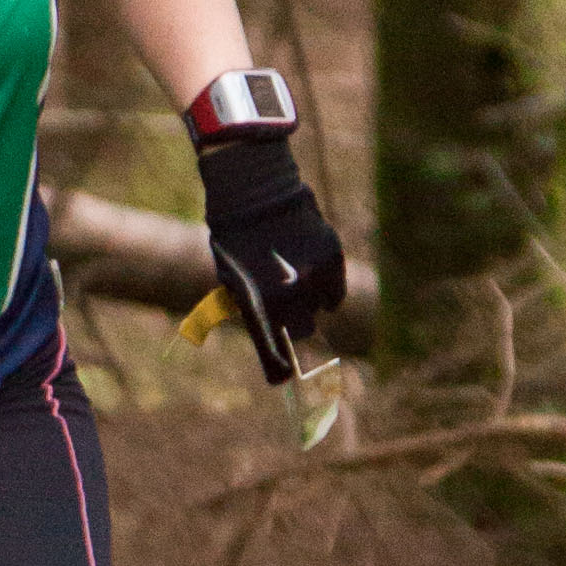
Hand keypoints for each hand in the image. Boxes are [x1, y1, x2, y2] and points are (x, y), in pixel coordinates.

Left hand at [198, 135, 346, 384]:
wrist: (252, 188)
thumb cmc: (234, 234)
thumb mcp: (231, 276)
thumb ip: (251, 309)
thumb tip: (271, 335)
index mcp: (258, 305)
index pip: (274, 354)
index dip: (279, 369)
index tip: (284, 378)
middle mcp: (287, 297)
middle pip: (301, 332)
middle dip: (293, 324)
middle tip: (285, 303)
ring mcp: (311, 278)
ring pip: (318, 309)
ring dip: (307, 299)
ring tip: (290, 271)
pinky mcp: (331, 258)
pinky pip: (334, 291)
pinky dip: (326, 286)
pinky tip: (309, 267)